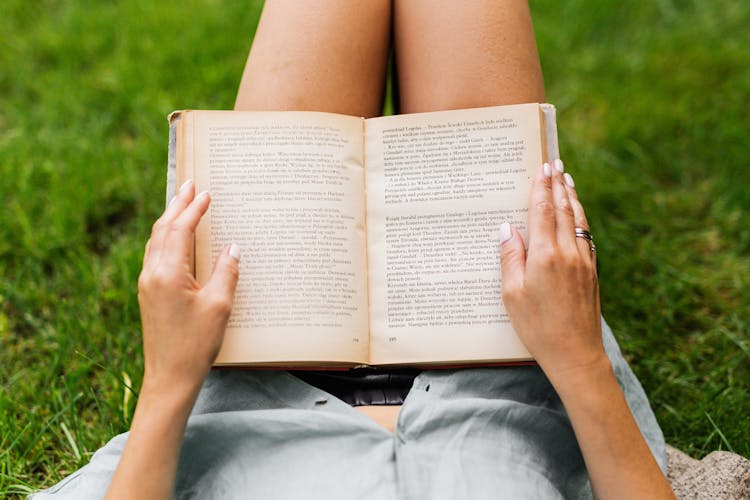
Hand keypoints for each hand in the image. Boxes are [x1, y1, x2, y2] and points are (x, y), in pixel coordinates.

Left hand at [137, 180, 239, 397]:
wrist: (169, 377)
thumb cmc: (196, 345)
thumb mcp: (219, 306)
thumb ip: (226, 272)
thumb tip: (232, 248)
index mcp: (168, 273)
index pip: (180, 230)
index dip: (194, 210)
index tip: (206, 193)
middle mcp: (152, 274)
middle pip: (162, 229)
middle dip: (177, 205)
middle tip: (189, 185)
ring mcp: (147, 284)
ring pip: (156, 241)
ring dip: (169, 220)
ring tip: (182, 204)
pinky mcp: (149, 295)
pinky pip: (155, 255)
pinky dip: (166, 238)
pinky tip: (175, 239)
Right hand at [500, 159, 603, 384]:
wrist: (576, 354)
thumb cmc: (537, 327)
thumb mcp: (512, 294)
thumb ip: (510, 258)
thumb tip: (507, 228)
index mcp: (545, 256)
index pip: (542, 212)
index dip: (541, 187)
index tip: (542, 167)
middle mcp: (568, 253)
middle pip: (563, 210)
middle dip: (557, 184)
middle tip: (555, 164)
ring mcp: (583, 262)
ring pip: (578, 220)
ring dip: (572, 197)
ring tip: (567, 179)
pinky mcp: (591, 272)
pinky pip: (586, 236)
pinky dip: (580, 218)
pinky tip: (577, 215)